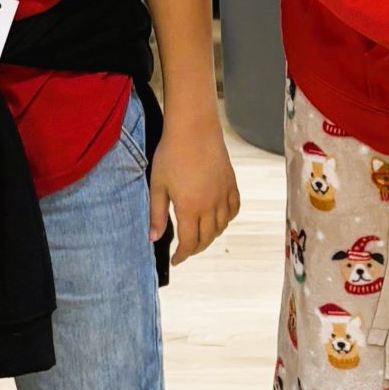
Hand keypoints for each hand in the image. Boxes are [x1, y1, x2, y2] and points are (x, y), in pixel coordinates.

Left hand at [149, 115, 240, 263]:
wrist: (194, 129)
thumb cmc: (171, 155)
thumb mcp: (158, 185)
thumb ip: (157, 214)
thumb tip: (154, 238)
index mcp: (189, 209)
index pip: (189, 243)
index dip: (182, 255)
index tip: (176, 260)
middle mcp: (210, 206)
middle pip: (207, 238)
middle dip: (195, 248)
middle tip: (186, 250)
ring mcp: (224, 195)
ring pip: (222, 226)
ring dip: (211, 235)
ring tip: (200, 234)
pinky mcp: (232, 184)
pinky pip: (234, 209)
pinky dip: (227, 219)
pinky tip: (219, 217)